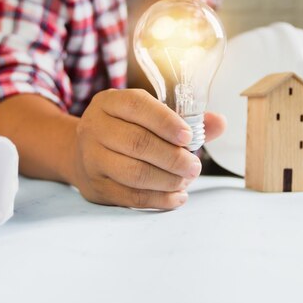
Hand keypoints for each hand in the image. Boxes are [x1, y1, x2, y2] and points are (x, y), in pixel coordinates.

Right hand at [71, 89, 223, 209]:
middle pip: (138, 143)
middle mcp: (95, 127)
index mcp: (110, 102)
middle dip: (173, 157)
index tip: (189, 136)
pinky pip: (131, 196)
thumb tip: (220, 123)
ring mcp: (91, 158)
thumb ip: (186, 119)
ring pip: (134, 173)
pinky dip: (159, 199)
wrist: (83, 154)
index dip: (166, 121)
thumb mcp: (148, 117)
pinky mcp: (96, 186)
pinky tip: (177, 197)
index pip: (138, 106)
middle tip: (195, 166)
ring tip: (186, 180)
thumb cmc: (126, 131)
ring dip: (168, 180)